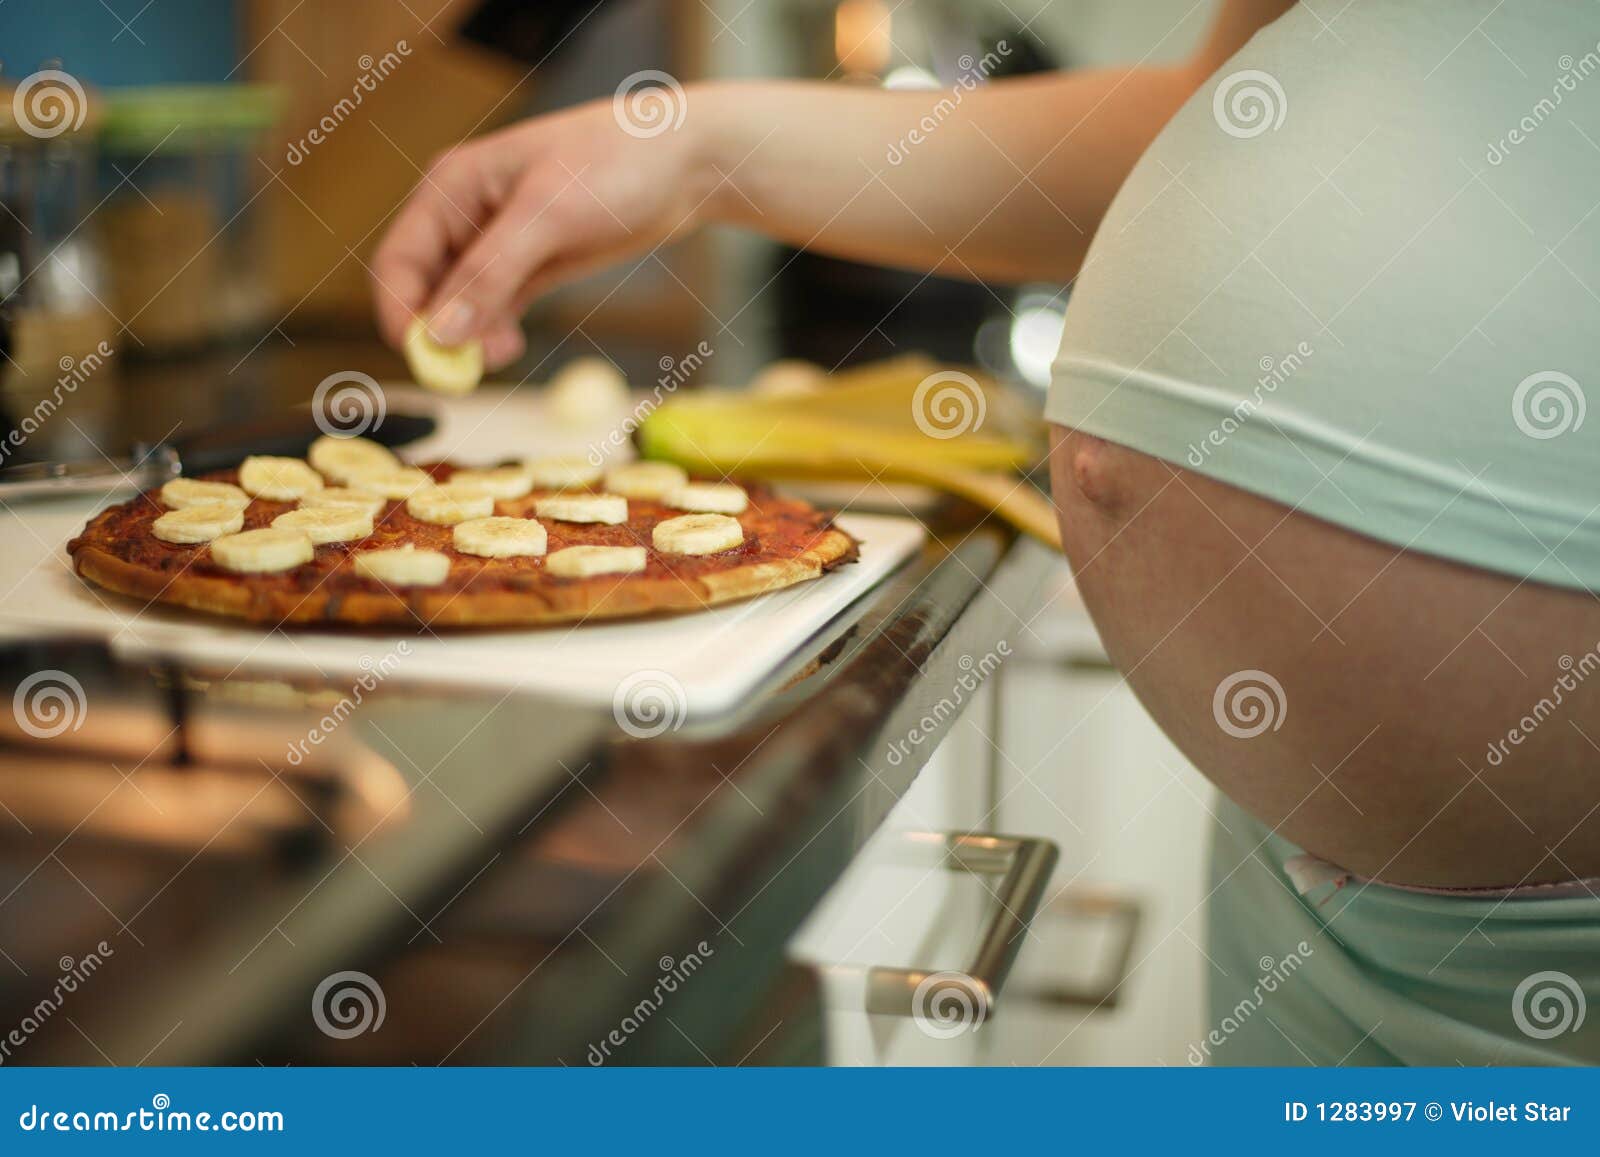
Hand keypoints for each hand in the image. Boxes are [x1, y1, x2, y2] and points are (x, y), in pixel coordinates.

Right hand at [371, 90, 716, 368]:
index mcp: (454, 185)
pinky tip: (510, 345)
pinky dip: (494, 329)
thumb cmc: (617, 164)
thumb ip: (491, 273)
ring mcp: (498, 241)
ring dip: (469, 335)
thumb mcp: (549, 216)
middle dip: (438, 329)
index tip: (419, 357)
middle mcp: (466, 213)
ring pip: (460, 303)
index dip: (399, 310)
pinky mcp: (531, 263)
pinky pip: (493, 307)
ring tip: (503, 352)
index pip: (400, 257)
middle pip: (425, 286)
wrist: (685, 164)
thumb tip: (440, 330)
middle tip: (466, 370)